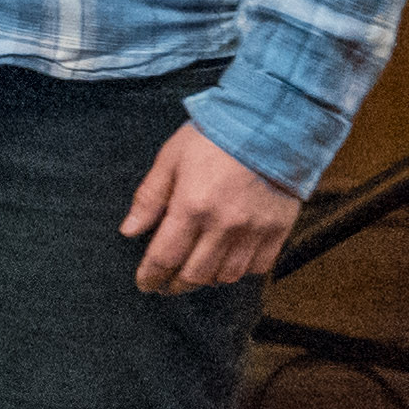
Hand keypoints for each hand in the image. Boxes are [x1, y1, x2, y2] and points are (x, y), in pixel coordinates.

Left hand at [124, 122, 303, 296]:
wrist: (270, 124)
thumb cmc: (214, 137)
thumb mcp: (170, 159)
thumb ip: (149, 197)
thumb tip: (129, 231)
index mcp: (191, 206)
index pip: (165, 257)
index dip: (151, 276)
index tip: (144, 283)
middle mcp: (224, 225)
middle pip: (195, 274)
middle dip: (175, 284)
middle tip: (165, 284)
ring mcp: (255, 230)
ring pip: (226, 275)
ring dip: (206, 280)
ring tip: (194, 274)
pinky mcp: (279, 229)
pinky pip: (258, 266)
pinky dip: (240, 271)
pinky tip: (227, 263)